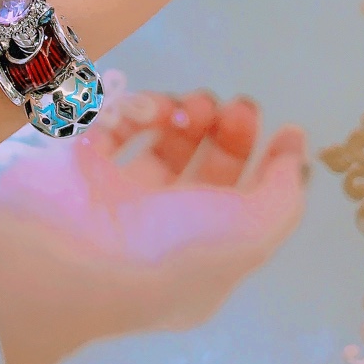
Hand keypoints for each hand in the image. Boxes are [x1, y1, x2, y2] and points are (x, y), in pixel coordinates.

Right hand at [0, 74, 306, 363]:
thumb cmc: (169, 250)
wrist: (67, 250)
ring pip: (160, 141)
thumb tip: (296, 148)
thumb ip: (283, 190)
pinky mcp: (79, 161)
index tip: (282, 125)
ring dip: (182, 114)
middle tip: (233, 105)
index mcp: (205, 258)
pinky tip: (142, 110)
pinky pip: (113, 124)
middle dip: (225, 130)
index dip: (267, 163)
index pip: (245, 204)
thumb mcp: (251, 231)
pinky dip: (132, 111)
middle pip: (204, 168)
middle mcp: (161, 229)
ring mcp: (117, 193)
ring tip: (186, 107)